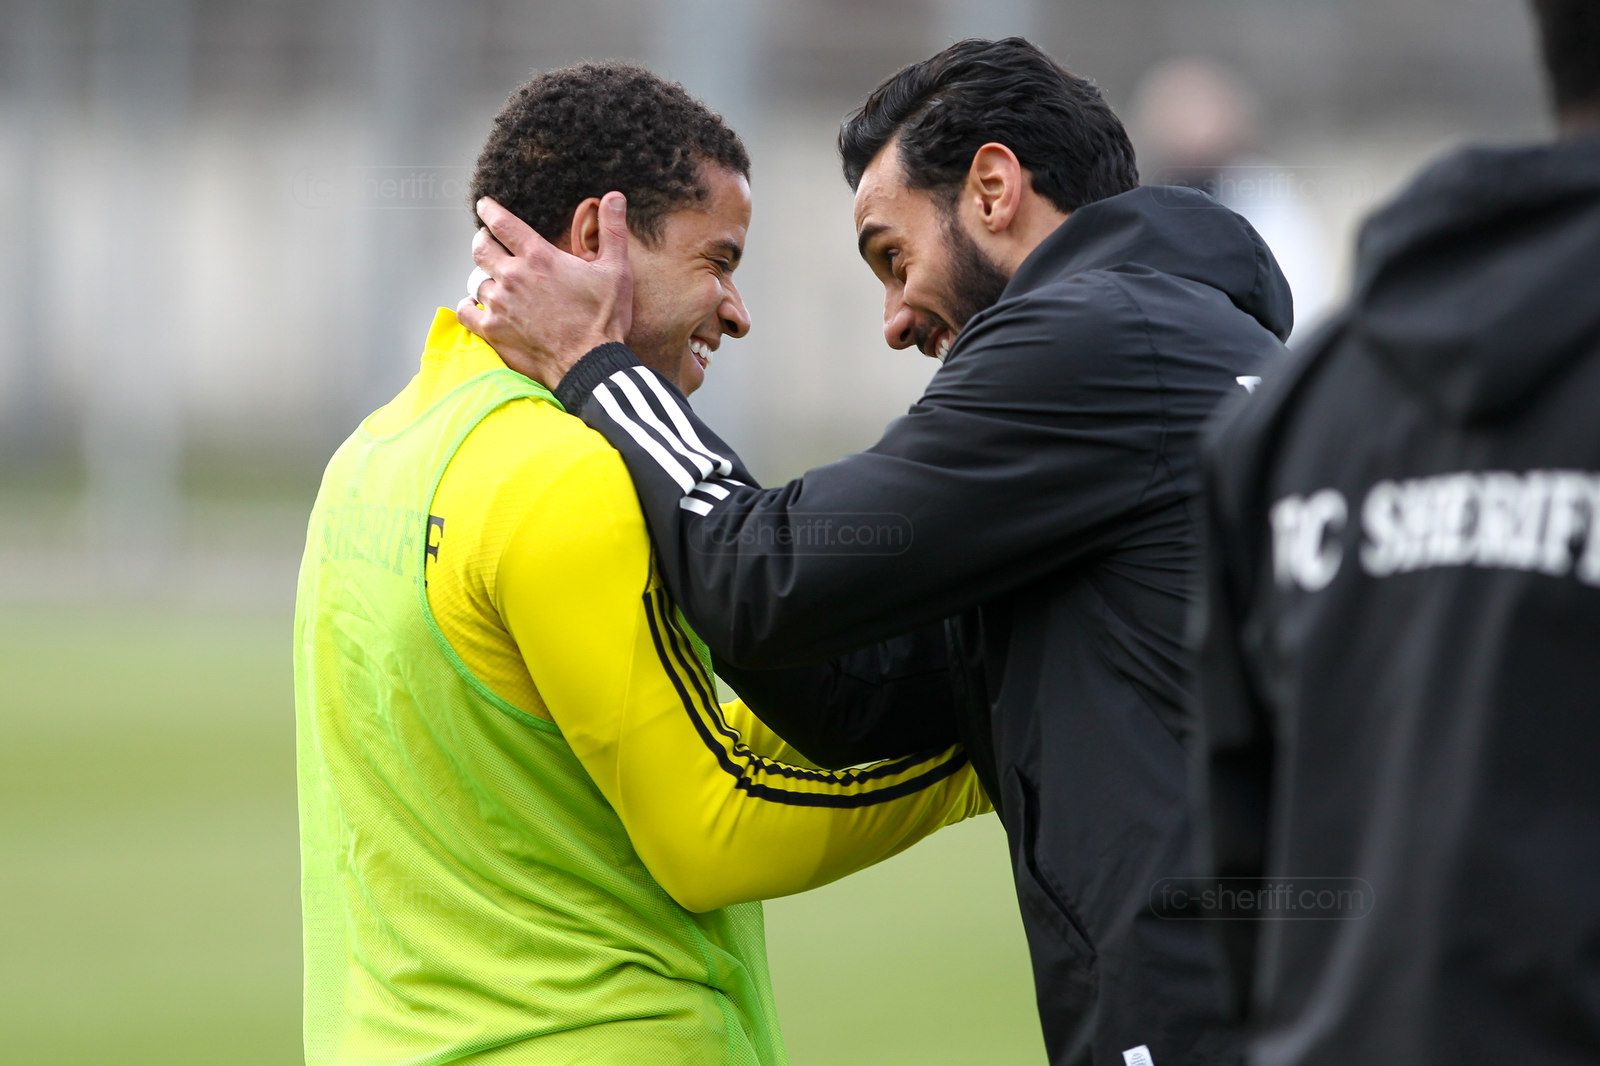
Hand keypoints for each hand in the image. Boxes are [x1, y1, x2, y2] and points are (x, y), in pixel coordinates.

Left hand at [456, 192, 633, 389]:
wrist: (589, 364)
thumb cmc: (603, 319)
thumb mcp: (616, 270)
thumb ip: (613, 230)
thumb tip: (615, 196)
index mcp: (539, 257)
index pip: (502, 223)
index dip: (489, 210)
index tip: (484, 206)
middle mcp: (513, 276)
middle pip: (481, 248)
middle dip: (482, 241)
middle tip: (487, 241)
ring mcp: (499, 304)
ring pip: (476, 280)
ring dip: (484, 278)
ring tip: (492, 280)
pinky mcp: (492, 330)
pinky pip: (466, 311)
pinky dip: (468, 306)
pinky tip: (474, 305)